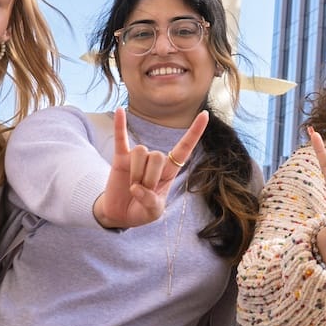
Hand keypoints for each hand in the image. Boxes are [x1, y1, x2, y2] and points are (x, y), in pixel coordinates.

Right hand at [95, 109, 208, 229]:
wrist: (120, 214)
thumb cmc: (141, 211)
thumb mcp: (152, 213)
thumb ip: (150, 202)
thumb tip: (138, 188)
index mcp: (169, 172)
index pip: (184, 148)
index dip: (195, 132)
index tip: (204, 114)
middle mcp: (155, 161)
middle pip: (157, 155)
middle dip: (148, 177)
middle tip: (141, 191)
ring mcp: (137, 158)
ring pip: (140, 151)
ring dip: (135, 172)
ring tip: (132, 185)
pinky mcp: (120, 159)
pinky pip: (121, 138)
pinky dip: (120, 125)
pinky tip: (120, 110)